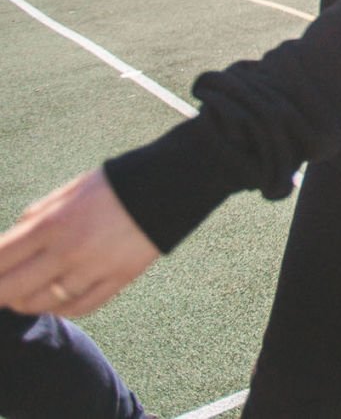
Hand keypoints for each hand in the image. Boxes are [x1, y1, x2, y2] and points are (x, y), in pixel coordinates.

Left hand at [0, 169, 159, 317]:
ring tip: (21, 298)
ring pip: (44, 303)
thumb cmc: (114, 184)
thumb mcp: (68, 191)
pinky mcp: (119, 279)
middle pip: (12, 289)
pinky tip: (55, 304)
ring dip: (26, 303)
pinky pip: (82, 307)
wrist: (170, 184)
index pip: (0, 258)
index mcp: (53, 223)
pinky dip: (62, 310)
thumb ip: (35, 216)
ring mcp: (95, 268)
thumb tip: (10, 241)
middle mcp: (69, 250)